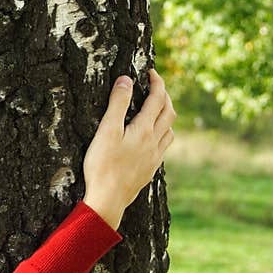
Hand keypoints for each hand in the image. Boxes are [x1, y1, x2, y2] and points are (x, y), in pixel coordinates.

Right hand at [82, 69, 175, 230]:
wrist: (108, 200)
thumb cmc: (103, 166)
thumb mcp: (106, 131)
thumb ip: (117, 104)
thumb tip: (126, 80)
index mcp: (144, 130)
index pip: (157, 99)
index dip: (157, 82)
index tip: (151, 72)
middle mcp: (154, 143)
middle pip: (169, 113)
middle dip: (165, 97)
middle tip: (155, 87)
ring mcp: (154, 158)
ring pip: (169, 131)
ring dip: (166, 116)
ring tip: (156, 111)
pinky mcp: (150, 170)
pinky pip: (163, 147)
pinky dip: (161, 135)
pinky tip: (151, 140)